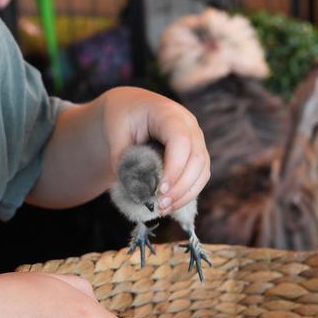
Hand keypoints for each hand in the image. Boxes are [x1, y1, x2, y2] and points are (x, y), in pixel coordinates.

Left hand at [100, 87, 209, 214]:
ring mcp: (196, 139)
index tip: (159, 189)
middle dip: (180, 186)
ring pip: (202, 171)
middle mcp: (189, 125)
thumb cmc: (123, 117)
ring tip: (163, 209)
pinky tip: (169, 205)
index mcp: (168, 113)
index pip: (180, 141)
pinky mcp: (196, 154)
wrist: (132, 108)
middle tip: (159, 205)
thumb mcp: (115, 131)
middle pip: (196, 159)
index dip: (174, 167)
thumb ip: (121, 156)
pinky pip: (199, 176)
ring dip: (185, 194)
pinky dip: (187, 193)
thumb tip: (132, 188)